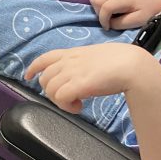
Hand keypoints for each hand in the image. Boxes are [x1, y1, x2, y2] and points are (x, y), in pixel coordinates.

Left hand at [25, 43, 146, 112]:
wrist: (131, 65)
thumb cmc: (121, 61)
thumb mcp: (96, 57)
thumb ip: (84, 63)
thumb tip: (79, 75)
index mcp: (74, 52)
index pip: (46, 57)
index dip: (34, 67)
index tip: (29, 75)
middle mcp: (70, 61)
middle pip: (45, 77)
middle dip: (51, 91)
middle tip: (68, 98)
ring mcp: (74, 72)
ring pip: (50, 88)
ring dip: (60, 101)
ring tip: (76, 103)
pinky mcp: (79, 84)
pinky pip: (60, 97)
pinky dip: (67, 106)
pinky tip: (79, 107)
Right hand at [90, 0, 153, 29]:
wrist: (150, 2)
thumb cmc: (145, 13)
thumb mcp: (137, 22)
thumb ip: (120, 24)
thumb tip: (108, 24)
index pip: (106, 6)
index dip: (103, 19)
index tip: (107, 27)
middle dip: (98, 12)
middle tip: (107, 19)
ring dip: (96, 6)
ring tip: (105, 13)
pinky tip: (99, 4)